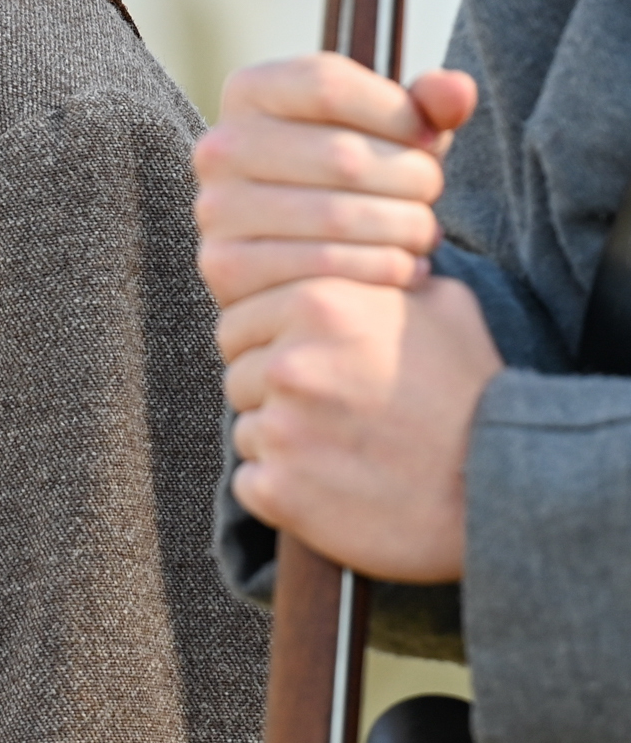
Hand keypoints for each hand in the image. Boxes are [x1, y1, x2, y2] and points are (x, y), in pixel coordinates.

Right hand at [194, 54, 476, 305]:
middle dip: (412, 180)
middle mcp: (219, 145)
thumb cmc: (354, 177)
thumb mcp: (389, 132)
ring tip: (421, 233)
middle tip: (430, 197)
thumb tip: (456, 88)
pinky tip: (405, 267)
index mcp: (250, 92)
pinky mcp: (225, 265)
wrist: (300, 252)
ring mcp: (216, 207)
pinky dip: (383, 270)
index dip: (397, 113)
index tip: (429, 140)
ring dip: (404, 229)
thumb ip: (425, 106)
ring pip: (339, 216)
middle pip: (342, 155)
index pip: (328, 86)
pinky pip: (325, 267)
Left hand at [219, 274, 500, 581]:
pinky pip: (252, 482)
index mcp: (316, 304)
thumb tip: (357, 250)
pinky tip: (334, 488)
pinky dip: (283, 489)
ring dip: (282, 442)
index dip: (271, 346)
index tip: (314, 370)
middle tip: (331, 415)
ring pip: (247, 429)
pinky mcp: (279, 489)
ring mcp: (281, 429)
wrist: (504, 492)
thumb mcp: (442, 306)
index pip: (239, 321)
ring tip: (344, 452)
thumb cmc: (475, 394)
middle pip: (238, 374)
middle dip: (272, 391)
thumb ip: (378, 275)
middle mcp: (290, 362)